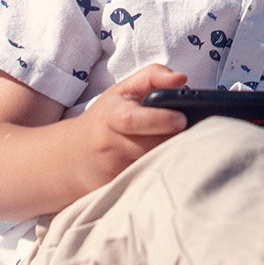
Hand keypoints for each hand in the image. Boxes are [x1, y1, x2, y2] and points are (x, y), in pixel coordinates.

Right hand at [74, 62, 191, 180]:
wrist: (74, 155)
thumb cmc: (105, 118)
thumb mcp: (122, 91)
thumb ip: (153, 77)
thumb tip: (181, 78)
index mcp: (109, 115)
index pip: (133, 120)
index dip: (160, 120)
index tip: (181, 118)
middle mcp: (108, 144)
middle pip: (151, 146)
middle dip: (173, 139)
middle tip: (189, 132)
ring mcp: (113, 169)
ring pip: (154, 163)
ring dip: (171, 154)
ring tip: (178, 143)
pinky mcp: (118, 187)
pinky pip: (150, 179)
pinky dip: (162, 169)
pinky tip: (165, 161)